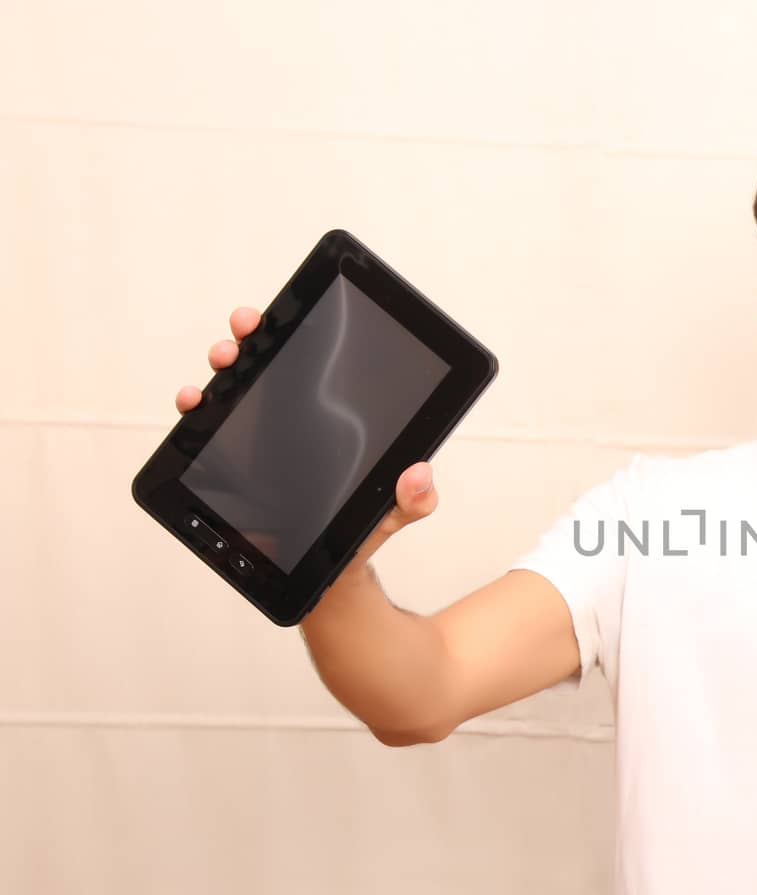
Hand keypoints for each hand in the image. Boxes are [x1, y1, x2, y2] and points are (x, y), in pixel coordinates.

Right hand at [177, 307, 437, 571]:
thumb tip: (419, 473)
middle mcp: (293, 420)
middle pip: (268, 364)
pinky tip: (194, 405)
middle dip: (252, 337)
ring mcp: (258, 437)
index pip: (317, 365)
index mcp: (335, 419)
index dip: (301, 333)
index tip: (293, 316)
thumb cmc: (361, 531)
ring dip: (222, 367)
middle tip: (248, 329)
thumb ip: (413, 499)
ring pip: (234, 389)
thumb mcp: (393, 513)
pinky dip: (196, 411)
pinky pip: (207, 432)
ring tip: (222, 362)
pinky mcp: (230, 464)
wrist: (325, 573)